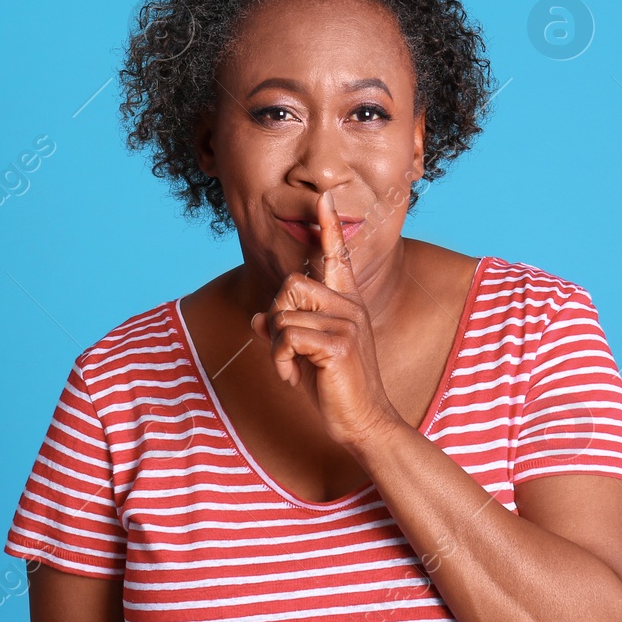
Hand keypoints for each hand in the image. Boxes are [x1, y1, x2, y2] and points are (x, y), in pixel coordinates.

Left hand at [250, 190, 402, 448]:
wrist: (364, 423)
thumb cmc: (334, 389)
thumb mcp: (304, 356)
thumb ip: (284, 332)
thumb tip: (257, 318)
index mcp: (345, 303)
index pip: (336, 256)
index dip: (328, 226)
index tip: (323, 198)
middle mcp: (349, 306)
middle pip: (291, 284)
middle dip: (277, 316)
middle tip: (286, 349)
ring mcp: (347, 323)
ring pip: (284, 313)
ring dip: (277, 347)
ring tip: (293, 369)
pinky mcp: (340, 344)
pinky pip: (288, 336)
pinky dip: (280, 361)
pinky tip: (294, 378)